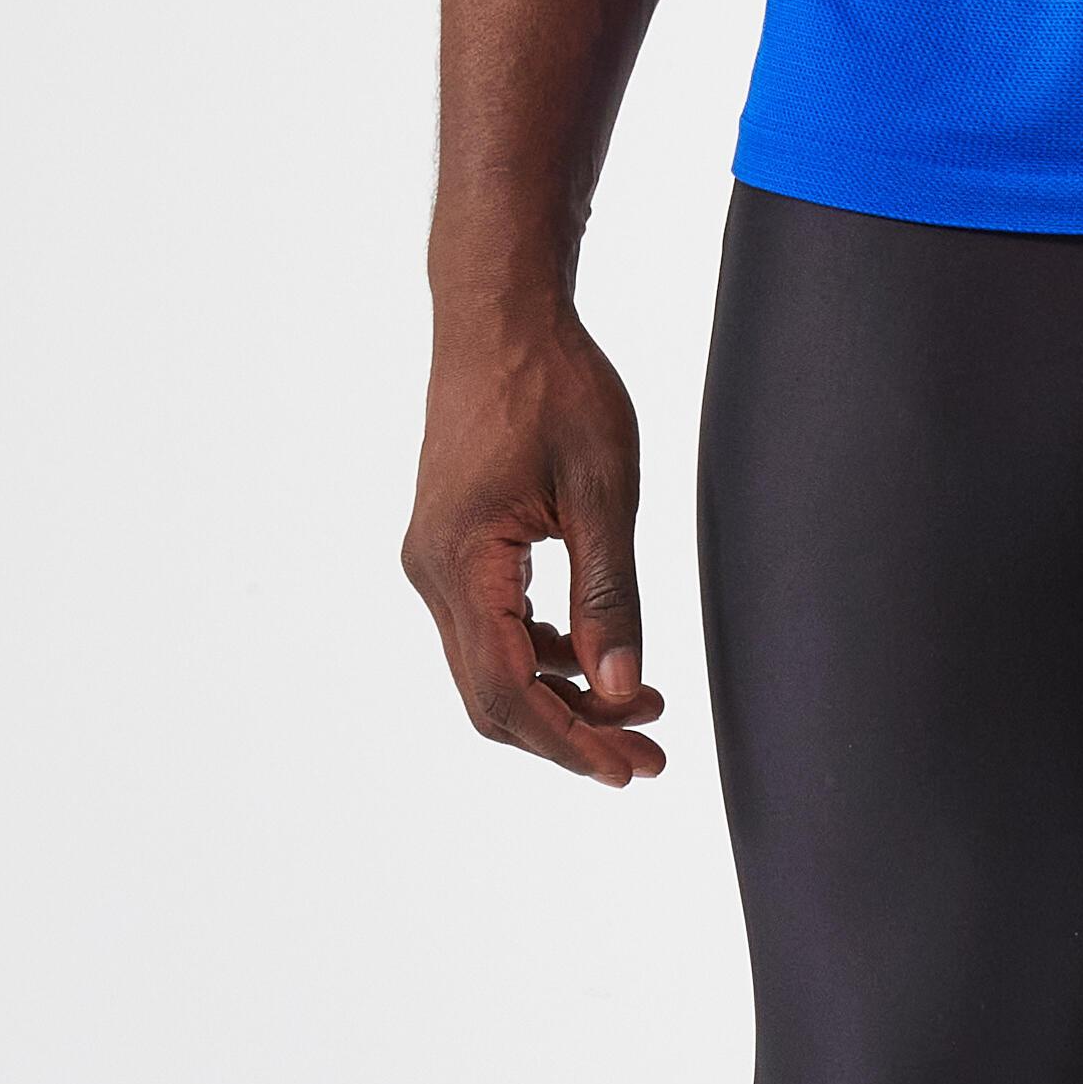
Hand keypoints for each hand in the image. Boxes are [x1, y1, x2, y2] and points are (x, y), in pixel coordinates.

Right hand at [402, 298, 667, 784]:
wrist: (501, 312)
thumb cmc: (554, 384)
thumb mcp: (604, 493)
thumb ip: (610, 596)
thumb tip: (620, 688)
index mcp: (462, 560)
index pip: (507, 691)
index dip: (570, 743)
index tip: (629, 771)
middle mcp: (433, 570)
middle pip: (492, 697)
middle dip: (572, 735)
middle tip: (649, 757)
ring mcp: (436, 561)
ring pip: (491, 670)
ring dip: (564, 700)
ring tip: (645, 707)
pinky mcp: (453, 549)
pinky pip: (492, 632)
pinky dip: (546, 660)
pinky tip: (602, 660)